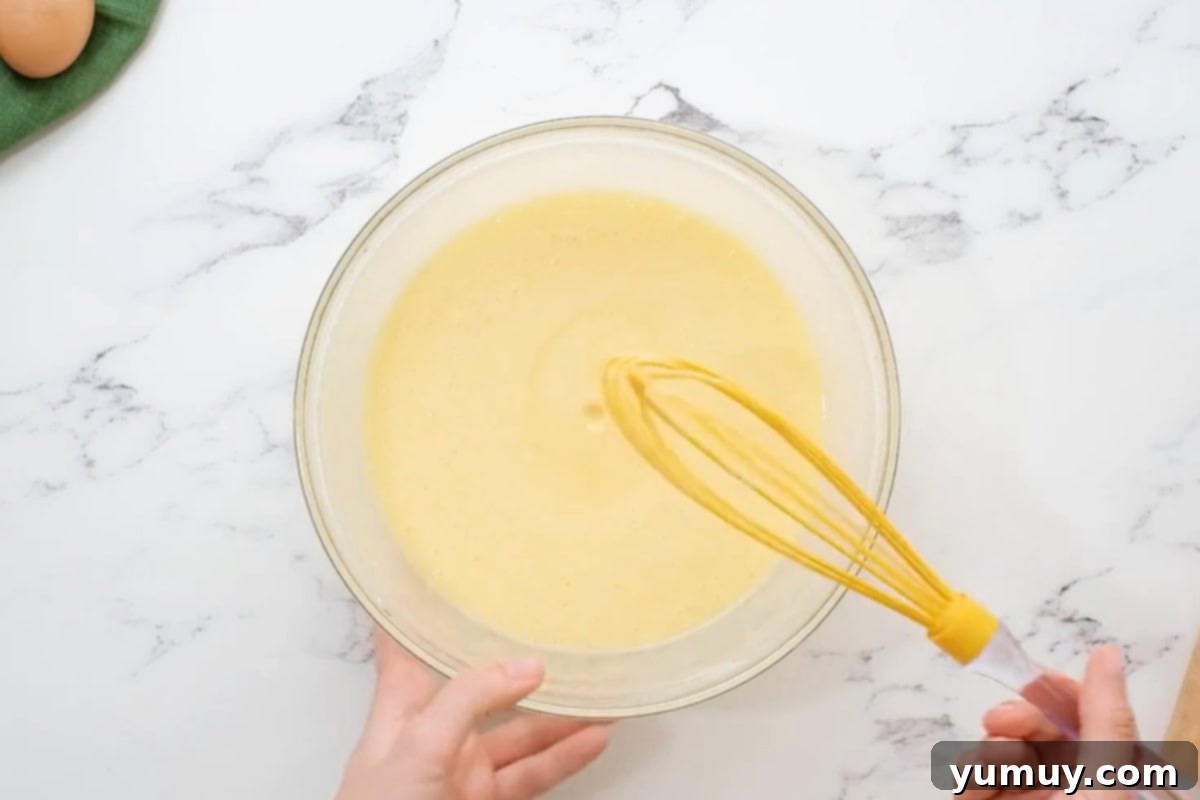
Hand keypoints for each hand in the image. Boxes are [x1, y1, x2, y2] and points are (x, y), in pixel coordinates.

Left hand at [336, 628, 609, 799]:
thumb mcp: (418, 745)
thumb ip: (471, 700)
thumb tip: (526, 666)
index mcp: (401, 708)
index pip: (404, 645)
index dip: (415, 609)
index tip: (434, 571)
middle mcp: (432, 732)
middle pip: (479, 685)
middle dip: (515, 661)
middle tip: (551, 629)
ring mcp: (460, 769)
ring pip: (517, 732)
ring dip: (557, 714)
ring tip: (597, 688)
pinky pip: (532, 774)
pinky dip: (564, 757)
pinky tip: (593, 739)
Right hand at [964, 644, 1136, 798]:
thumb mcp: (1105, 777)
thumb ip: (1104, 718)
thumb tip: (1106, 652)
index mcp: (1105, 775)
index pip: (1083, 716)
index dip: (1058, 693)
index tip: (1034, 677)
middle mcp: (1066, 783)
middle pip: (1037, 729)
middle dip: (1018, 717)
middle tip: (1000, 722)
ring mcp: (1024, 795)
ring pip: (999, 749)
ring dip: (993, 745)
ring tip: (994, 759)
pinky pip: (972, 776)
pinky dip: (972, 771)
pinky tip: (978, 778)